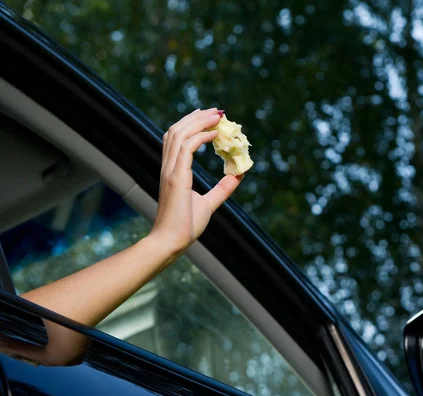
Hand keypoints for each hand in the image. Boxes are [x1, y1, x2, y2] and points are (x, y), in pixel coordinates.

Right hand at [149, 108, 242, 256]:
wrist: (172, 242)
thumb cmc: (186, 226)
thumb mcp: (209, 203)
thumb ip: (223, 188)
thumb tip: (239, 176)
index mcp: (172, 172)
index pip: (176, 139)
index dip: (191, 124)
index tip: (208, 117)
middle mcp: (168, 167)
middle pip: (176, 131)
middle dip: (196, 117)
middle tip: (215, 111)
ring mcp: (170, 171)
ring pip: (180, 135)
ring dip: (199, 122)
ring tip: (217, 116)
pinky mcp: (176, 178)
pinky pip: (187, 148)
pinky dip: (200, 137)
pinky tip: (215, 135)